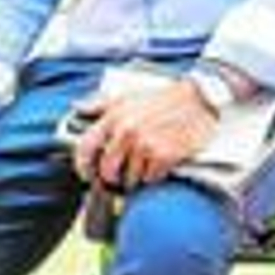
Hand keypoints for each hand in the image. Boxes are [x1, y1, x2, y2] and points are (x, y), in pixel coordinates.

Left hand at [73, 79, 217, 188]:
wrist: (197, 100)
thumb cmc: (161, 98)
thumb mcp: (126, 96)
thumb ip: (99, 103)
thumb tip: (78, 106)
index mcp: (114, 117)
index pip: (86, 147)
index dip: (82, 165)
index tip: (86, 174)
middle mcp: (127, 131)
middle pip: (107, 170)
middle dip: (113, 176)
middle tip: (121, 174)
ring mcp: (145, 145)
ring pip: (130, 178)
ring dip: (136, 176)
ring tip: (145, 162)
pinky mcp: (164, 155)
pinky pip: (150, 178)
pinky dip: (153, 175)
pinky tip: (158, 162)